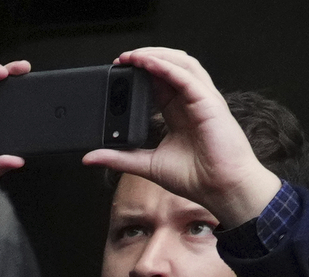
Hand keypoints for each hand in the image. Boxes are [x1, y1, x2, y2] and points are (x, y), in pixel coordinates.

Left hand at [92, 47, 278, 228]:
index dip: (141, 73)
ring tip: (132, 55)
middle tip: (121, 59)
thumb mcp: (146, 164)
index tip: (119, 71)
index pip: (159, 84)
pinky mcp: (209, 102)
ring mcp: (202, 99)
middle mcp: (192, 102)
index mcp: (179, 113)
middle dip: (146, 58)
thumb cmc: (194, 177)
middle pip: (170, 68)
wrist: (219, 188)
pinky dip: (165, 67)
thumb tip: (89, 157)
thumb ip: (119, 158)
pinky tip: (148, 62)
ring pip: (181, 64)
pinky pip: (186, 77)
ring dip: (155, 56)